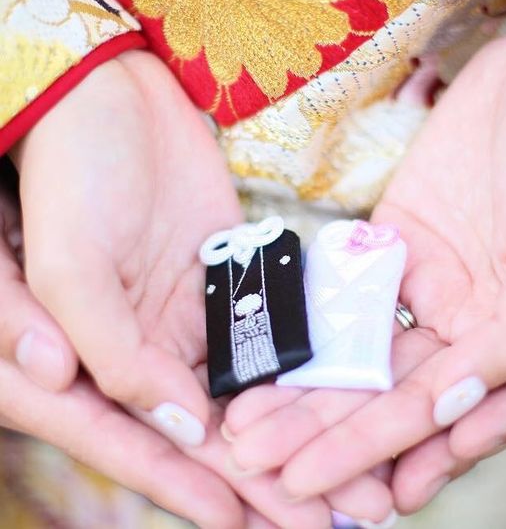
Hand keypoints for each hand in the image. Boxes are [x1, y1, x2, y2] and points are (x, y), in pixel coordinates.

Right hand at [13, 51, 387, 526]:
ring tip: (350, 473)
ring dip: (295, 434)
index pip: (149, 442)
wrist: (115, 102)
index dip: (196, 489)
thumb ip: (115, 348)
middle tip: (333, 520)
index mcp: (94, 357)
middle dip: (269, 480)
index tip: (251, 526)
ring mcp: (190, 315)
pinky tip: (335, 398)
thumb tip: (179, 423)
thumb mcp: (71, 264)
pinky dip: (298, 371)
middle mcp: (146, 348)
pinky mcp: (227, 279)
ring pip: (247, 391)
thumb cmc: (74, 173)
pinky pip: (266, 335)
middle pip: (210, 431)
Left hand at [223, 0, 505, 504]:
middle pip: (390, 391)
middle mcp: (470, 322)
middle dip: (327, 433)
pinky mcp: (398, 240)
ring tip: (255, 429)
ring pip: (361, 349)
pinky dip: (316, 325)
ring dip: (310, 391)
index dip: (386, 453)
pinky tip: (278, 360)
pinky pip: (348, 291)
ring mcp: (429, 282)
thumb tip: (451, 408)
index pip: (442, 414)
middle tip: (264, 466)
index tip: (334, 495)